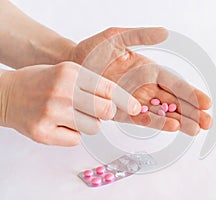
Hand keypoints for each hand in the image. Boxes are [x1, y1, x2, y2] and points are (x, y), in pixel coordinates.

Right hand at [0, 62, 140, 145]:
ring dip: (88, 123)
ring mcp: (51, 113)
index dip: (125, 101)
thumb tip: (120, 102)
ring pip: (93, 128)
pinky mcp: (43, 133)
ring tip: (72, 114)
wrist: (7, 94)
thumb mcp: (67, 72)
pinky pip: (76, 139)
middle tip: (97, 110)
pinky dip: (72, 134)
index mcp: (70, 72)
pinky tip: (59, 123)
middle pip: (106, 111)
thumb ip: (92, 84)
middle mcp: (62, 91)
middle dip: (106, 113)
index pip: (109, 89)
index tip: (135, 108)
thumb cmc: (42, 82)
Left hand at [70, 27, 211, 135]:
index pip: (174, 83)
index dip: (190, 92)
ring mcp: (135, 101)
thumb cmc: (93, 50)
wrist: (71, 66)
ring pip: (162, 113)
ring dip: (179, 121)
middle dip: (191, 112)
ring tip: (194, 129)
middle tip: (207, 122)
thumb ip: (140, 36)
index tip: (206, 102)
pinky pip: (142, 119)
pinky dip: (157, 122)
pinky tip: (171, 126)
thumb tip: (164, 33)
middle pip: (173, 101)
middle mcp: (145, 87)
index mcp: (148, 69)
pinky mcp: (122, 112)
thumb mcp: (117, 37)